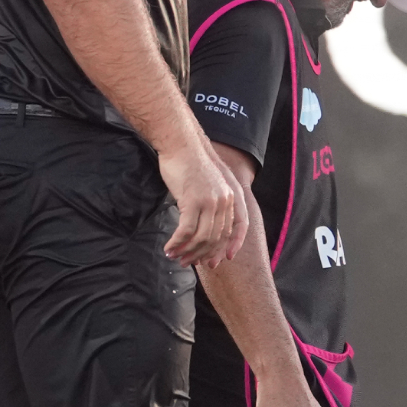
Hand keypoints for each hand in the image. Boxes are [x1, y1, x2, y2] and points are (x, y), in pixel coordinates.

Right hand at [156, 139, 246, 267]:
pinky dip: (176, 242)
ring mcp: (209, 202)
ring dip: (187, 251)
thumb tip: (205, 219)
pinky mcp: (192, 201)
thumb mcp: (209, 182)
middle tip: (189, 262)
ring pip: (201, 237)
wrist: (180, 144)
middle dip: (202, 254)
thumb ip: (213, 198)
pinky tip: (168, 247)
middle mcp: (225, 201)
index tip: (223, 259)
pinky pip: (185, 231)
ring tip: (175, 257)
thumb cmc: (189, 161)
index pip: (238, 226)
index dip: (232, 244)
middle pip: (217, 237)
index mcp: (232, 196)